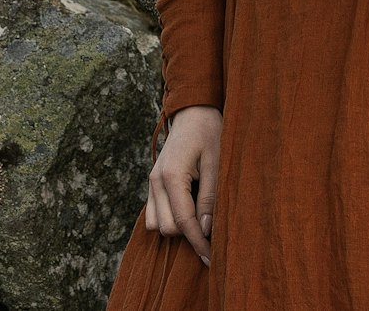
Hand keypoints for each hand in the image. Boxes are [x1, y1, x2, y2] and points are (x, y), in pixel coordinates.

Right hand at [145, 104, 222, 265]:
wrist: (193, 110)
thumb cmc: (209, 131)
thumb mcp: (216, 162)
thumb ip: (210, 197)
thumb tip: (206, 230)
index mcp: (171, 176)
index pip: (183, 222)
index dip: (198, 243)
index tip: (212, 259)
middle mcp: (156, 182)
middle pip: (167, 228)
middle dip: (189, 235)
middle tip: (213, 233)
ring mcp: (151, 182)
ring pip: (156, 225)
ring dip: (177, 227)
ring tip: (201, 216)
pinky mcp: (153, 182)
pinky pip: (154, 213)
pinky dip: (169, 218)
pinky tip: (189, 209)